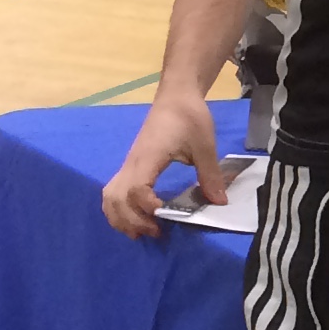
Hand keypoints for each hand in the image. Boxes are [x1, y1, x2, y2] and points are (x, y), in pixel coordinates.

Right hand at [102, 90, 226, 238]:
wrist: (176, 97)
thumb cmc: (189, 117)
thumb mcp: (205, 145)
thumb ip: (210, 174)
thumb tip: (219, 202)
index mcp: (148, 157)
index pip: (135, 188)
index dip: (145, 206)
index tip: (162, 216)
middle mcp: (132, 163)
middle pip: (116, 198)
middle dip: (131, 220)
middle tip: (156, 232)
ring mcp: (129, 165)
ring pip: (109, 196)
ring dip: (120, 218)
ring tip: (142, 231)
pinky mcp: (131, 166)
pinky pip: (113, 191)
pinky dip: (118, 209)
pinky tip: (135, 218)